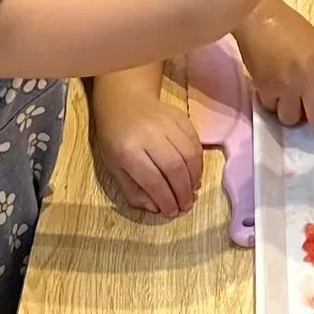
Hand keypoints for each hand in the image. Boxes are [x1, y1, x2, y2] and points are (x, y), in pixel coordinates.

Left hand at [93, 75, 203, 217]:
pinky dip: (199, 162)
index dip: (165, 199)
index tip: (171, 212)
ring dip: (194, 179)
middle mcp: (150, 135)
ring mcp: (167, 123)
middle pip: (175, 168)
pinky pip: (196, 143)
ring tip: (191, 192)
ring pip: (190, 156)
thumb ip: (133, 189)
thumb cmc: (115, 137)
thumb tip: (156, 208)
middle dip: (183, 192)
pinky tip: (194, 173)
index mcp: (128, 150)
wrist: (125, 101)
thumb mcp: (115, 167)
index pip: (153, 180)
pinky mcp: (181, 117)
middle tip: (185, 205)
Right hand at [237, 0, 313, 135]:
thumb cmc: (291, 27)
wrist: (258, 18)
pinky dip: (275, 105)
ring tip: (293, 106)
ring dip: (294, 116)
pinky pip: (272, 110)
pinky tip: (276, 95)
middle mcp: (307, 79)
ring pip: (292, 120)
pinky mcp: (264, 89)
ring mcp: (285, 86)